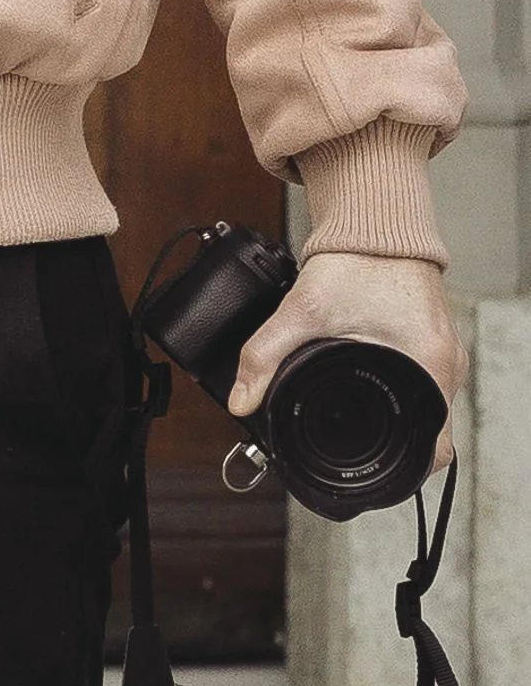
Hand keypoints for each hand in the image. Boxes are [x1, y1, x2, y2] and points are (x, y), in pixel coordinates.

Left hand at [230, 251, 464, 469]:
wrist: (374, 214)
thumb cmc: (356, 257)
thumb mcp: (304, 311)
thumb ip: (265, 354)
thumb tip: (241, 399)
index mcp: (428, 365)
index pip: (433, 447)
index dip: (405, 469)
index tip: (374, 471)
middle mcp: (444, 362)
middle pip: (429, 428)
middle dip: (392, 442)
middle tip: (355, 444)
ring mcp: (441, 348)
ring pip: (425, 402)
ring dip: (394, 411)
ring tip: (359, 416)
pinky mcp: (429, 334)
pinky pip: (420, 376)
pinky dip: (397, 384)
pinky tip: (368, 382)